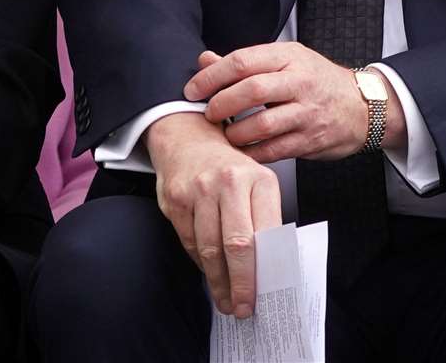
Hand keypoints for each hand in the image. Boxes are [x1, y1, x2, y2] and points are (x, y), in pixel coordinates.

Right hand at [146, 112, 281, 318]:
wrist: (187, 138)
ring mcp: (198, 189)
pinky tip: (208, 272)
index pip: (265, 234)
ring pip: (208, 248)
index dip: (264, 270)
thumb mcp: (257, 183)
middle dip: (240, 284)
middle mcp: (228, 181)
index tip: (265, 295)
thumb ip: (265, 219)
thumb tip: (270, 268)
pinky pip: (189, 241)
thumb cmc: (229, 168)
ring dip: (218, 280)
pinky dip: (199, 262)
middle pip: (236, 245)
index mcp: (259, 179)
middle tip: (242, 307)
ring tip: (225, 299)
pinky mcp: (175, 198)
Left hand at [185, 45, 405, 162]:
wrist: (363, 107)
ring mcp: (307, 112)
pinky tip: (242, 151)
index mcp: (288, 57)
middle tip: (208, 113)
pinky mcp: (311, 140)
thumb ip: (244, 63)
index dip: (212, 76)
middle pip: (252, 90)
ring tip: (225, 134)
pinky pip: (275, 150)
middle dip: (222, 103)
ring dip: (236, 132)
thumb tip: (204, 60)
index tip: (193, 89)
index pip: (242, 61)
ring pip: (264, 124)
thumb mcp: (284, 61)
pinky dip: (253, 153)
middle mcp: (299, 82)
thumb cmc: (316, 81)